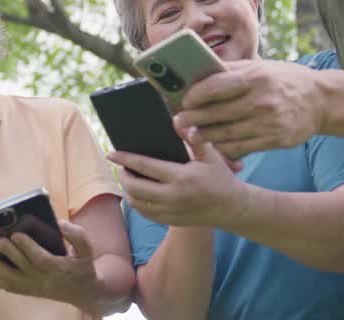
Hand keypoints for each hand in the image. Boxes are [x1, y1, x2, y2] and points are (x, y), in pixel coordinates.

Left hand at [0, 220, 97, 309]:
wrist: (83, 292)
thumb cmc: (82, 265)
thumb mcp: (87, 250)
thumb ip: (77, 235)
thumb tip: (60, 223)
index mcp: (59, 268)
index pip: (40, 258)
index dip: (27, 246)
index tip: (15, 234)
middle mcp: (45, 280)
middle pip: (22, 267)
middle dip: (7, 253)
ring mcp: (36, 288)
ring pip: (12, 280)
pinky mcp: (30, 292)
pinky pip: (12, 288)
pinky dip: (0, 280)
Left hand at [110, 141, 254, 228]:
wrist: (232, 208)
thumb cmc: (220, 177)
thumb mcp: (211, 155)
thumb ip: (193, 138)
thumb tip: (175, 122)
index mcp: (182, 177)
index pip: (145, 166)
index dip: (125, 159)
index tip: (111, 153)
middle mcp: (174, 196)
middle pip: (135, 187)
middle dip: (123, 175)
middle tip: (121, 166)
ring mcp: (171, 211)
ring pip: (136, 203)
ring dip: (128, 190)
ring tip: (129, 178)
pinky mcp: (171, 221)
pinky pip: (145, 213)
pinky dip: (137, 203)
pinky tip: (138, 193)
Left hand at [174, 59, 324, 158]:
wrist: (321, 100)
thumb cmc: (284, 79)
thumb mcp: (261, 66)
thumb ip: (231, 71)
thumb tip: (197, 74)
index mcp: (256, 77)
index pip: (216, 87)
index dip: (195, 96)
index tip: (183, 100)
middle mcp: (262, 100)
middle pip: (218, 113)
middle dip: (193, 119)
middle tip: (178, 122)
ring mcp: (269, 123)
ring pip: (227, 134)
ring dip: (205, 137)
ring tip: (192, 135)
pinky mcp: (275, 140)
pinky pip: (242, 148)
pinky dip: (225, 148)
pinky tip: (215, 145)